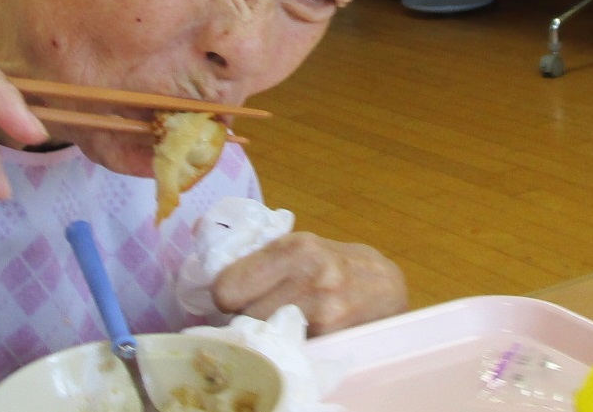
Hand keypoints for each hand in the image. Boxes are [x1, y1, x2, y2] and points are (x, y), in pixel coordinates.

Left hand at [211, 232, 406, 335]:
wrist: (386, 287)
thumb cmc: (334, 262)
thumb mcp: (300, 245)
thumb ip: (261, 255)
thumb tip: (207, 254)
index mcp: (295, 247)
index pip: (228, 285)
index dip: (226, 294)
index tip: (234, 295)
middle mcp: (309, 276)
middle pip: (243, 314)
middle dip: (244, 314)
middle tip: (258, 308)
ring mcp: (323, 312)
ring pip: (263, 334)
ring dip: (263, 331)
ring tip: (277, 320)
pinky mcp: (333, 339)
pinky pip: (287, 347)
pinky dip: (285, 344)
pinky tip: (295, 334)